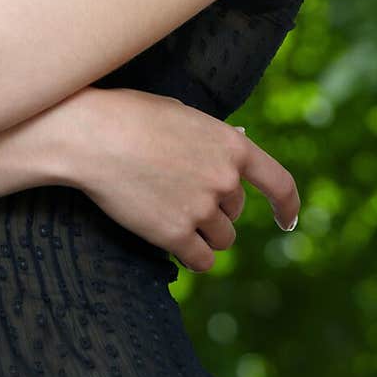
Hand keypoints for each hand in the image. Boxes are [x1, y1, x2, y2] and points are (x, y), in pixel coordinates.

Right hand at [73, 87, 299, 272]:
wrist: (90, 135)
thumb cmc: (128, 115)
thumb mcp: (181, 115)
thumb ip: (212, 138)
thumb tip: (238, 145)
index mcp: (231, 145)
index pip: (279, 183)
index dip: (287, 204)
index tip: (286, 219)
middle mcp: (224, 180)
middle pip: (235, 211)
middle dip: (215, 207)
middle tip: (178, 192)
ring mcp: (201, 209)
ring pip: (221, 239)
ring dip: (203, 233)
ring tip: (170, 213)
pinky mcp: (175, 234)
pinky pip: (200, 260)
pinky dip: (190, 255)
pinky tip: (171, 242)